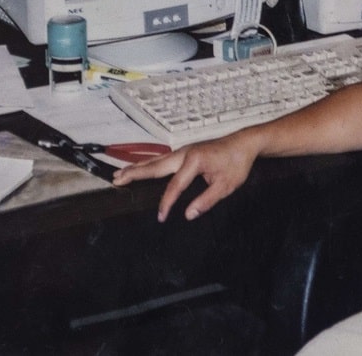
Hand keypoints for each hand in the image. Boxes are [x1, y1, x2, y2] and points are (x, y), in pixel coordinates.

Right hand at [112, 130, 258, 222]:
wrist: (245, 143)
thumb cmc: (237, 164)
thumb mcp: (226, 186)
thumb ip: (206, 201)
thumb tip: (188, 214)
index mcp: (194, 161)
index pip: (175, 186)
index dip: (167, 203)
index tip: (161, 217)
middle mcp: (185, 153)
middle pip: (155, 166)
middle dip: (134, 174)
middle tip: (116, 180)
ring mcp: (184, 151)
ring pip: (156, 161)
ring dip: (137, 167)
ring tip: (120, 174)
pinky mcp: (185, 152)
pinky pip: (162, 160)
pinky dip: (148, 165)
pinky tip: (141, 169)